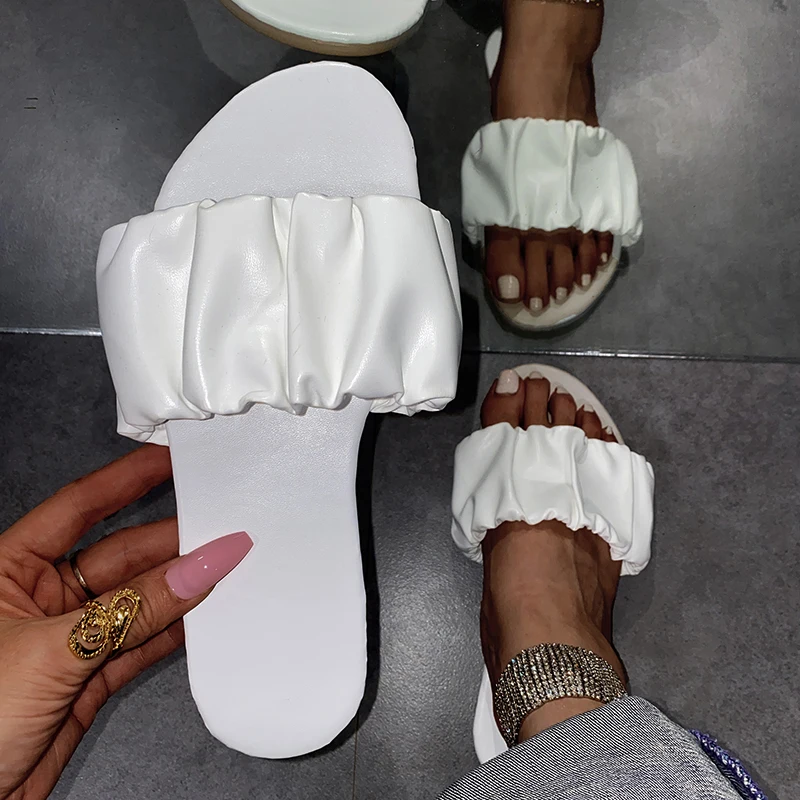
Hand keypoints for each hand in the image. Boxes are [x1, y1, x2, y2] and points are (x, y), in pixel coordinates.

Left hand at [0, 445, 251, 799]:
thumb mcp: (53, 651)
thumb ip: (134, 611)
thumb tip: (198, 569)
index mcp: (7, 570)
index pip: (78, 508)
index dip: (125, 480)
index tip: (169, 460)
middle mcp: (39, 597)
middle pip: (119, 555)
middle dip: (170, 543)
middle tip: (219, 529)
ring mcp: (67, 638)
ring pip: (137, 601)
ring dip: (180, 588)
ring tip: (224, 567)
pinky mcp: (87, 678)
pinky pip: (142, 642)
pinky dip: (175, 630)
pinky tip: (205, 614)